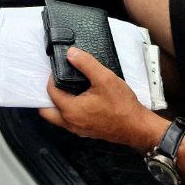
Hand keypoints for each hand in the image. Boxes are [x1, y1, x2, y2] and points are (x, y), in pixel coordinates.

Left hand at [39, 48, 165, 151]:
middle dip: (47, 96)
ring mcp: (79, 129)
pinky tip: (80, 100)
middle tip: (55, 83)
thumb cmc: (122, 106)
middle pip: (47, 111)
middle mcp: (71, 123)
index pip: (50, 92)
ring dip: (57, 105)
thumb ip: (86, 64)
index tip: (58, 69)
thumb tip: (71, 54)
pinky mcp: (87, 131)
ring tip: (66, 89)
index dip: (51, 78)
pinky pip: (69, 121)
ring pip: (58, 118)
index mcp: (71, 110)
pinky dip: (68, 111)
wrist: (137, 127)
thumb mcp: (104, 78)